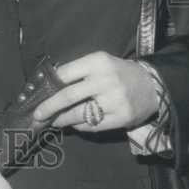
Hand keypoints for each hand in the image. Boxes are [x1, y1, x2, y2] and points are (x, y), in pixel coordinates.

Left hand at [33, 51, 158, 131]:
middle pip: (68, 95)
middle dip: (48, 107)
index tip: (37, 94)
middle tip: (37, 115)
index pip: (65, 73)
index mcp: (98, 62)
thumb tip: (50, 86)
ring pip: (79, 114)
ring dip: (61, 119)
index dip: (48, 85)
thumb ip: (78, 71)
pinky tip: (74, 124)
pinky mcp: (122, 117)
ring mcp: (114, 100)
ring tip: (52, 121)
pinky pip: (93, 126)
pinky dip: (80, 126)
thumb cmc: (118, 72)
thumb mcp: (100, 62)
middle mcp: (105, 80)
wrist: (152, 85)